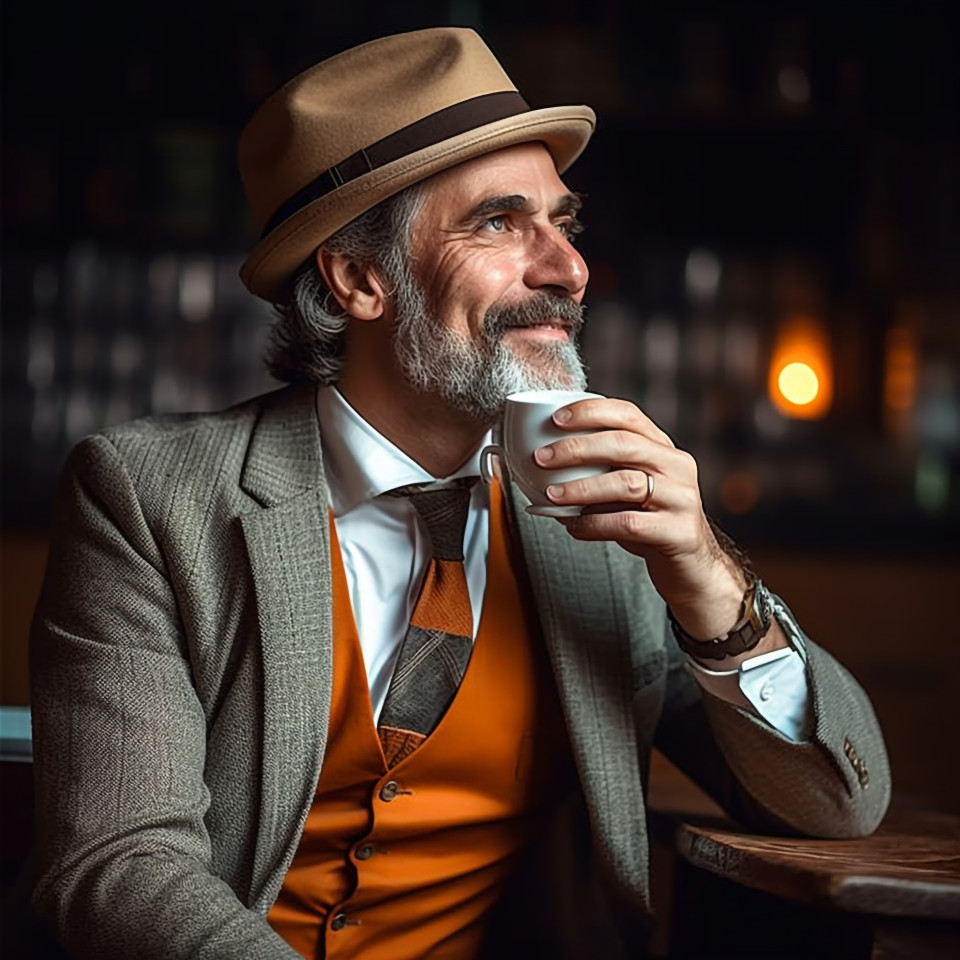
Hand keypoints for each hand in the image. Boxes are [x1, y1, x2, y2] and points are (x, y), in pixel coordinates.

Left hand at [534, 397, 748, 639]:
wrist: (692, 566)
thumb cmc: (650, 522)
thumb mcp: (629, 489)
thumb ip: (599, 472)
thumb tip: (542, 466)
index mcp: (663, 448)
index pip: (628, 415)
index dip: (591, 412)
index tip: (556, 419)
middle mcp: (677, 466)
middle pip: (625, 444)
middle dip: (578, 448)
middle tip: (542, 458)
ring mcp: (681, 499)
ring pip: (627, 483)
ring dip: (581, 488)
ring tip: (551, 495)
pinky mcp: (678, 532)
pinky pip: (628, 523)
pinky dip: (594, 524)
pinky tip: (573, 527)